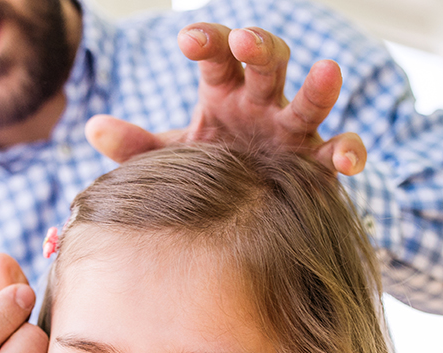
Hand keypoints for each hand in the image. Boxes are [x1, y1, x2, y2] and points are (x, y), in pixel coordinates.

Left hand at [86, 23, 365, 175]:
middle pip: (266, 62)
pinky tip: (346, 160)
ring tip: (326, 69)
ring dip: (318, 87)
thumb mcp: (171, 160)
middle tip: (243, 42)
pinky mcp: (318, 163)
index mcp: (223, 93)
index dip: (206, 42)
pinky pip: (339, 151)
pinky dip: (349, 152)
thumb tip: (93, 127)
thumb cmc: (207, 175)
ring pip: (310, 100)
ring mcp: (293, 132)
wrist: (239, 220)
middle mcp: (261, 104)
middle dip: (258, 47)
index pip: (215, 56)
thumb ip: (134, 147)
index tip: (188, 41)